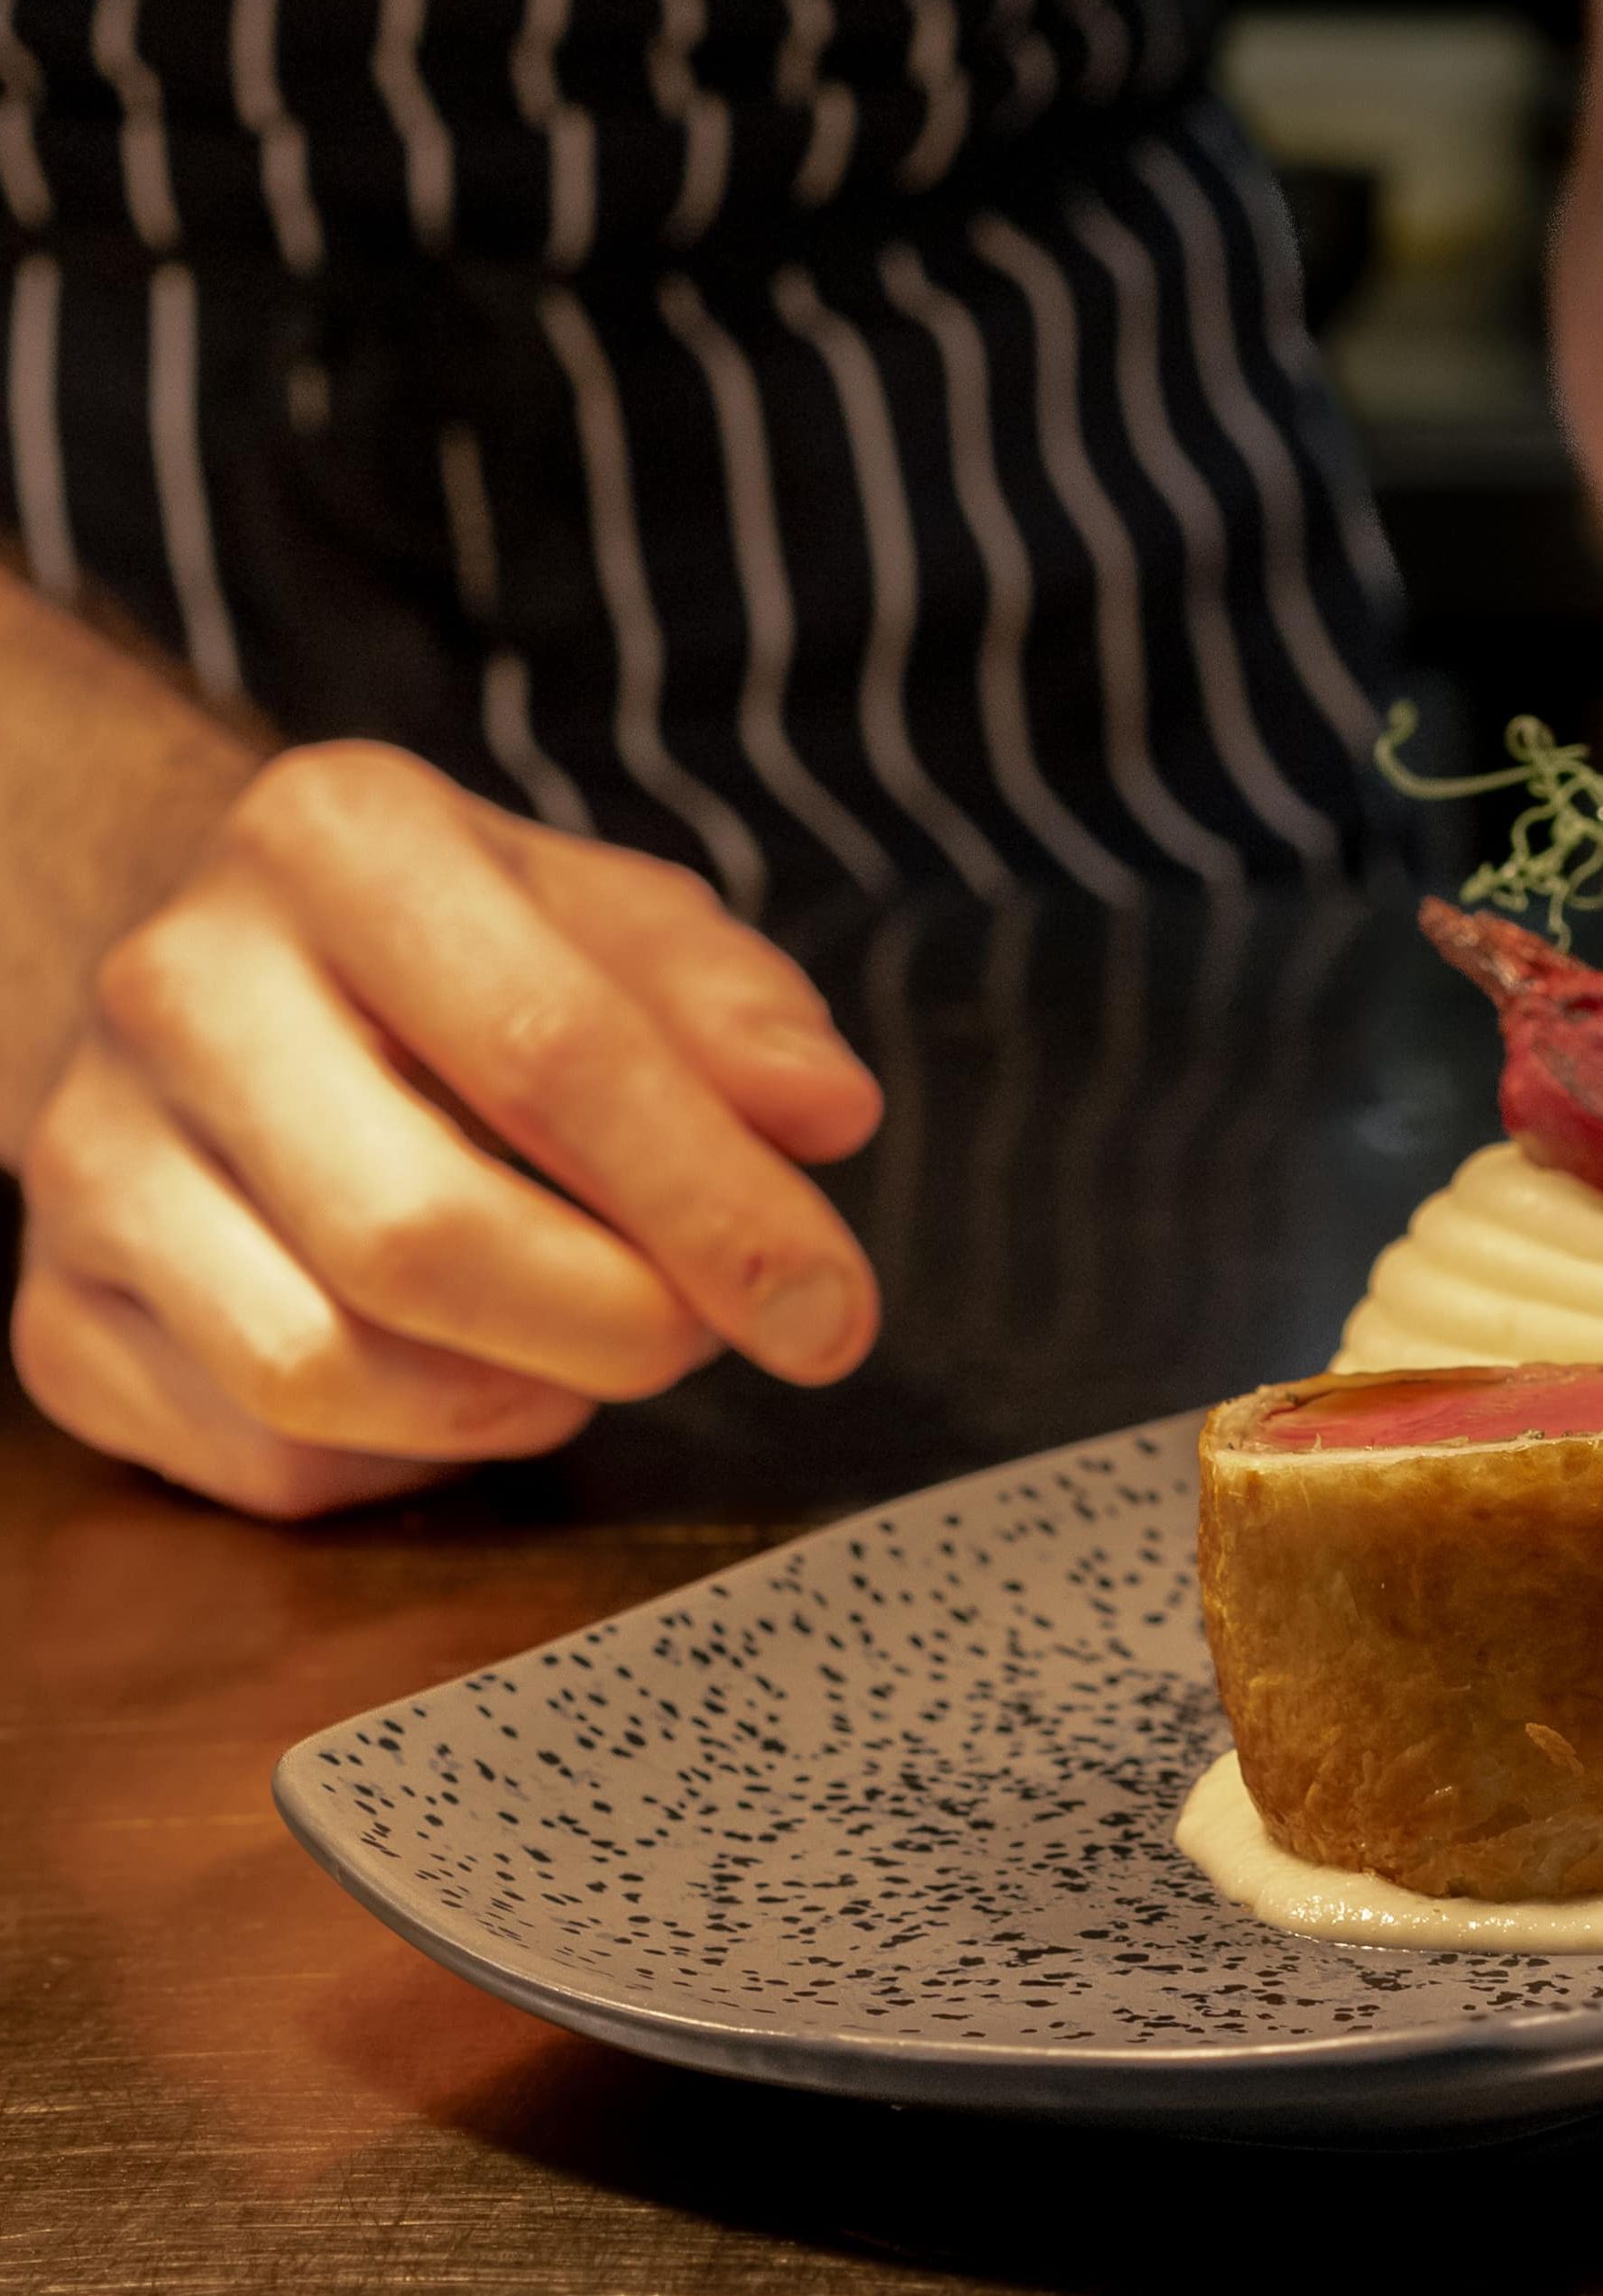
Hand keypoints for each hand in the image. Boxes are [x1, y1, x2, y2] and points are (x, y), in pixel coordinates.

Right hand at [13, 745, 882, 1520]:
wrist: (212, 969)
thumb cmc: (453, 949)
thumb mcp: (606, 915)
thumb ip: (729, 1007)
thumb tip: (822, 1115)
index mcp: (335, 839)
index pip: (548, 1050)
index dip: (713, 1204)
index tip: (833, 1309)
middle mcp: (179, 984)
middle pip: (418, 1233)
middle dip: (616, 1323)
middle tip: (709, 1336)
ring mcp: (89, 1156)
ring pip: (322, 1369)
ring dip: (516, 1400)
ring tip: (596, 1342)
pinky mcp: (54, 1314)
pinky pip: (264, 1455)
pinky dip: (412, 1456)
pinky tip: (469, 1375)